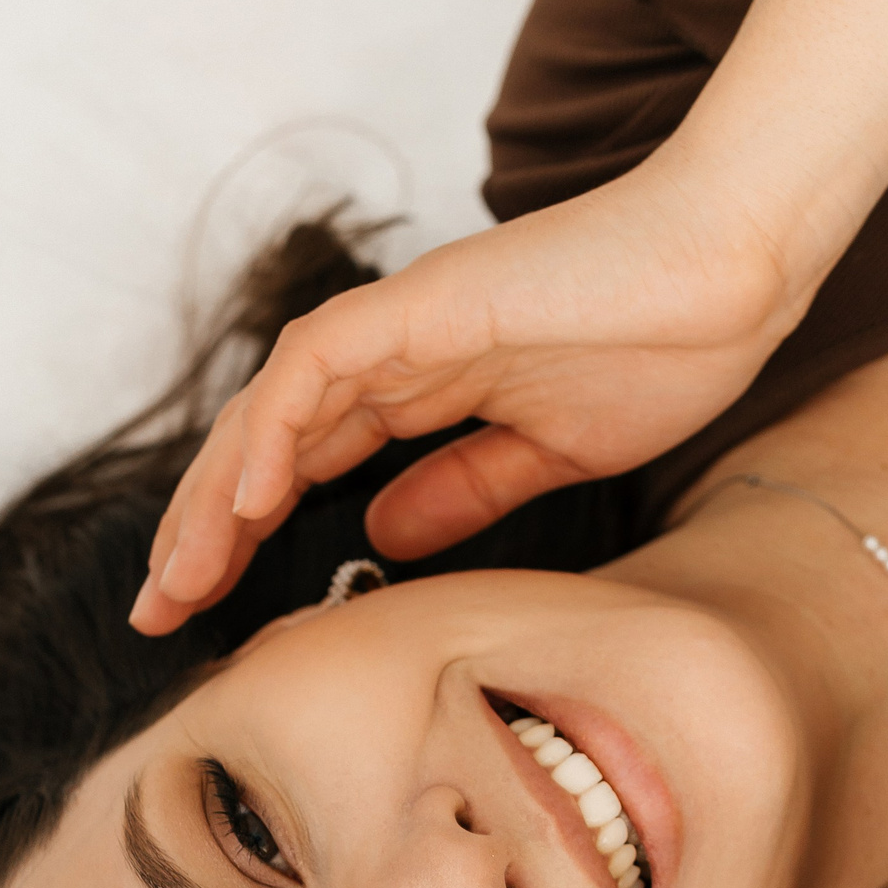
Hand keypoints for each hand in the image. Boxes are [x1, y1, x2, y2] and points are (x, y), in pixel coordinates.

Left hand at [128, 156, 807, 632]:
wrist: (731, 272)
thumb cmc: (663, 347)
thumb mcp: (548, 453)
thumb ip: (462, 489)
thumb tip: (378, 537)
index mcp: (422, 388)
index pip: (299, 465)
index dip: (240, 537)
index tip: (203, 615)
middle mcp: (394, 354)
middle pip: (262, 444)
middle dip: (201, 532)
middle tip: (157, 615)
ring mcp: (403, 324)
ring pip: (269, 409)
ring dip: (214, 496)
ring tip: (179, 580)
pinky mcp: (423, 304)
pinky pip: (319, 365)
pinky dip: (272, 431)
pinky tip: (245, 502)